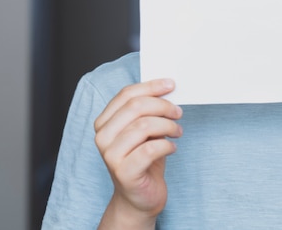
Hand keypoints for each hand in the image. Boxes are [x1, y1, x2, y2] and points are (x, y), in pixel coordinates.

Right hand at [94, 79, 182, 224]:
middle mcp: (103, 137)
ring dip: (167, 125)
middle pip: (135, 106)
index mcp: (104, 122)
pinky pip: (150, 149)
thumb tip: (166, 89)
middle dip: (163, 106)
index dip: (151, 86)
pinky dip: (166, 144)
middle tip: (178, 112)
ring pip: (144, 126)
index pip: (126, 94)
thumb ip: (147, 110)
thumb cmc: (143, 159)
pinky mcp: (124, 172)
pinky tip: (172, 147)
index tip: (171, 85)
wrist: (139, 197)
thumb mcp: (143, 130)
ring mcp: (111, 156)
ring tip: (177, 131)